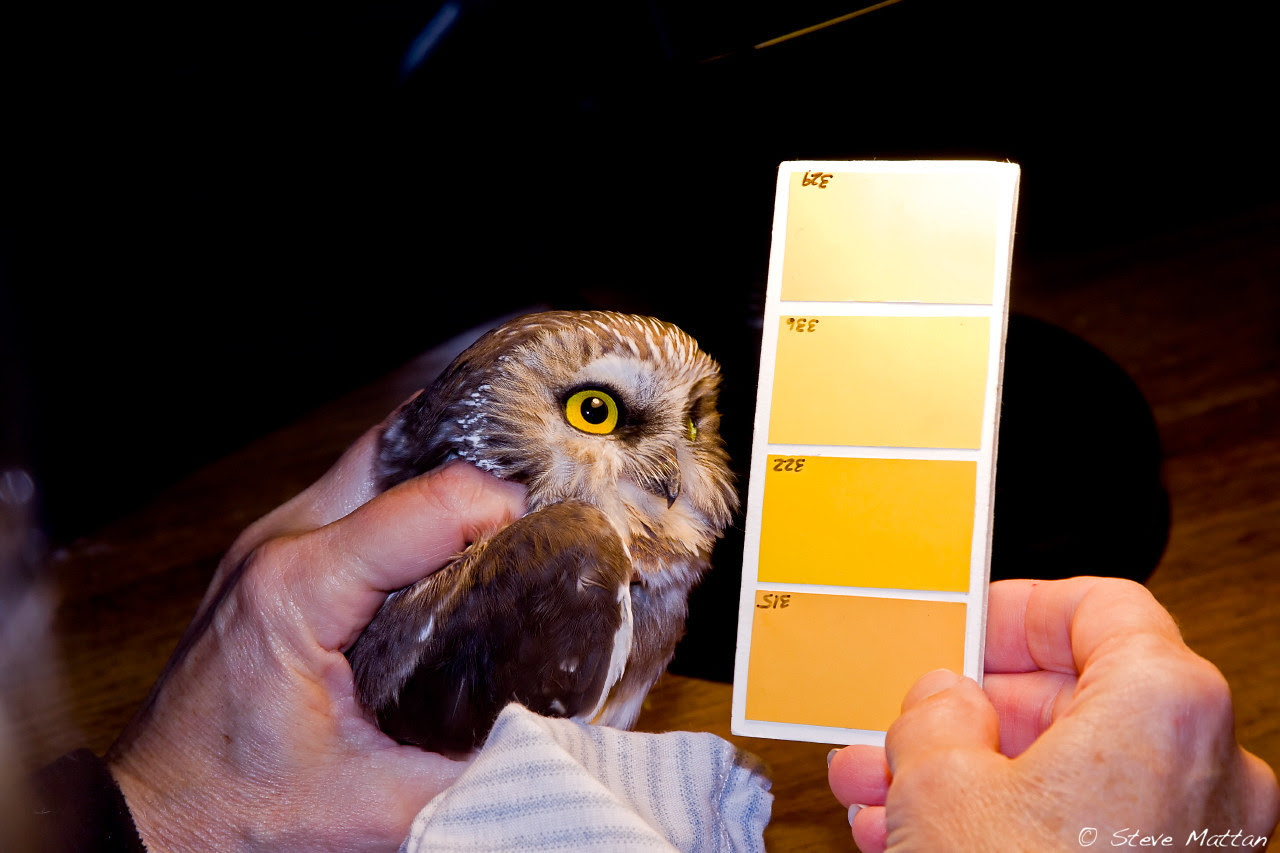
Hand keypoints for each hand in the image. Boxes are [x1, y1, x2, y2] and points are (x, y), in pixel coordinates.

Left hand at [106, 418, 526, 850]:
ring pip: (376, 462)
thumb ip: (469, 777)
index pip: (429, 504)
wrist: (155, 818)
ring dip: (443, 474)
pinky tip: (452, 536)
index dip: (505, 507)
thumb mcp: (369, 808)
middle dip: (477, 461)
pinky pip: (356, 496)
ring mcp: (273, 543)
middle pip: (397, 449)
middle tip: (541, 497)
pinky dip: (411, 499)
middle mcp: (281, 545)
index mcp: (299, 589)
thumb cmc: (232, 807)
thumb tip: (556, 744)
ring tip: (510, 511)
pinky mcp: (276, 557)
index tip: (554, 539)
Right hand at [828, 577, 1279, 851]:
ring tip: (888, 789)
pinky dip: (1009, 820)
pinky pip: (1086, 827)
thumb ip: (937, 710)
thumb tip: (944, 700)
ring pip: (1070, 770)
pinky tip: (929, 837)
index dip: (1017, 607)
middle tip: (903, 720)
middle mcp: (1206, 767)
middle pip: (1075, 697)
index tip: (963, 623)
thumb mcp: (940, 781)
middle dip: (968, 710)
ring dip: (971, 770)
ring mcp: (1197, 837)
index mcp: (1166, 704)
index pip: (1098, 605)